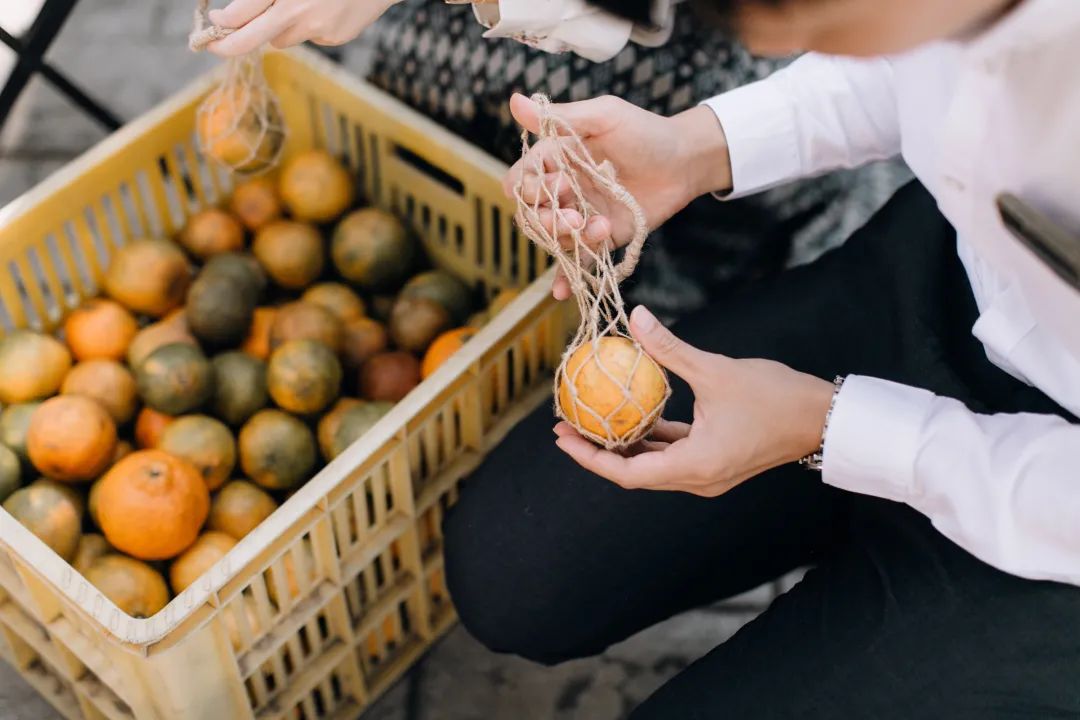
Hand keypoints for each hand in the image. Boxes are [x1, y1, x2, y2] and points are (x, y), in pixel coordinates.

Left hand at [205, 0, 397, 55]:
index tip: (215, 21)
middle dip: (226, 46)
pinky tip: (325, 8)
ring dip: (279, 28)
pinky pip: (308, 37)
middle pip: (250, 39)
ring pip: (280, 39)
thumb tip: (235, 13)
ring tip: (300, 6)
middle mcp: (297, 10)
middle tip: (213, 46)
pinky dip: (308, 27)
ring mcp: (317, 28)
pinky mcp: (333, 38)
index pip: (239, 14)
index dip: (221, 22)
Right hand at [504, 94, 731, 299]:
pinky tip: (561, 292)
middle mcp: (563, 189)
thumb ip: (560, 117)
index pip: (521, 180)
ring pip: (553, 238)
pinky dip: (566, 277)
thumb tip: (515, 100)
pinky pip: (577, 259)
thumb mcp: (603, 117)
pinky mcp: (601, 237)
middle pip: (531, 214)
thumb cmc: (646, 131)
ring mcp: (580, 215)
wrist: (685, 161)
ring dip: (567, 239)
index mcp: (556, 159)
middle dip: (548, 219)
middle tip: (576, 215)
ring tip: (599, 227)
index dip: (529, 187)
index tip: (557, 183)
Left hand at [554, 306, 834, 496]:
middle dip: (596, 451)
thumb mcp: (716, 370)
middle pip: (634, 472)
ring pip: (653, 464)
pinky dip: (651, 437)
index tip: (561, 436)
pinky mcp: (716, 460)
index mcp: (694, 466)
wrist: (824, 417)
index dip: (589, 457)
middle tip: (564, 425)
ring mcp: (708, 473)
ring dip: (623, 444)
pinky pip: (674, 453)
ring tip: (589, 419)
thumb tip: (635, 317)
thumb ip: (670, 348)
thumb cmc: (775, 395)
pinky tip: (631, 412)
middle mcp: (698, 478)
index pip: (627, 472)